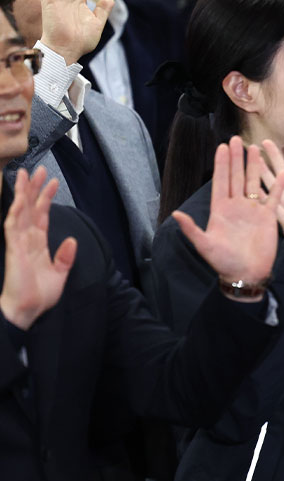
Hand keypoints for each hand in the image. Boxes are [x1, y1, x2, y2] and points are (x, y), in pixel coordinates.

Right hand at [0, 168, 77, 330]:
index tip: (52, 181)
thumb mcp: (59, 274)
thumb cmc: (39, 295)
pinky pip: (13, 226)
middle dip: (34, 189)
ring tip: (28, 174)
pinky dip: (17, 211)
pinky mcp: (13, 250)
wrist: (27, 311)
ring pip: (20, 212)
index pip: (41, 216)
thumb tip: (72, 240)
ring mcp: (19, 243)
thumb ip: (65, 258)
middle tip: (38, 169)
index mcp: (38, 245)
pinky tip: (20, 199)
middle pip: (30, 209)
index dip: (46, 199)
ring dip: (24, 193)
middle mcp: (27, 240)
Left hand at [172, 137, 283, 297]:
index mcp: (221, 210)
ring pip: (254, 182)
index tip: (222, 146)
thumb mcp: (205, 245)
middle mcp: (237, 207)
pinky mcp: (268, 218)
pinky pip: (273, 198)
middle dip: (236, 158)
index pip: (221, 181)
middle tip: (237, 139)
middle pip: (236, 177)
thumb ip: (191, 229)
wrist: (246, 274)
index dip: (221, 164)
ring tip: (256, 148)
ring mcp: (253, 211)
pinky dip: (277, 186)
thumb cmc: (223, 262)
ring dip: (254, 166)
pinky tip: (281, 173)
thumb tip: (176, 214)